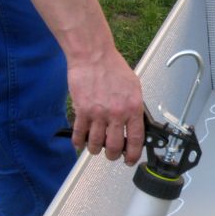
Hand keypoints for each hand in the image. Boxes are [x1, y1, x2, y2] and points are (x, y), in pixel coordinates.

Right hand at [67, 49, 144, 165]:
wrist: (93, 56)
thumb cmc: (113, 67)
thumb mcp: (134, 87)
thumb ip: (134, 107)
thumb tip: (135, 124)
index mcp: (132, 107)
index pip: (136, 139)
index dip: (133, 154)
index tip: (131, 159)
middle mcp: (116, 113)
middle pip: (114, 146)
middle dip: (113, 155)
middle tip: (112, 154)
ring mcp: (98, 113)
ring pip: (96, 143)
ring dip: (95, 149)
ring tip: (96, 147)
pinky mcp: (82, 110)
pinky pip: (79, 134)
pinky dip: (79, 142)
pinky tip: (80, 143)